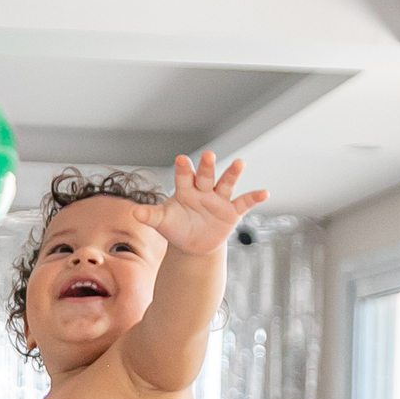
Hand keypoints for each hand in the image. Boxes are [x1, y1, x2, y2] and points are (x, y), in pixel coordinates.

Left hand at [133, 151, 266, 255]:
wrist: (192, 244)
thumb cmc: (176, 227)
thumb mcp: (162, 222)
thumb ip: (151, 215)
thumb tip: (135, 213)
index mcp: (185, 189)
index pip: (184, 177)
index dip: (184, 168)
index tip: (182, 159)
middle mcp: (203, 190)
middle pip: (206, 176)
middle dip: (207, 166)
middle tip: (208, 154)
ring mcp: (219, 199)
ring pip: (226, 183)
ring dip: (232, 174)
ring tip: (240, 162)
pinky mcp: (231, 212)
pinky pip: (244, 202)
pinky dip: (254, 197)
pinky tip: (265, 192)